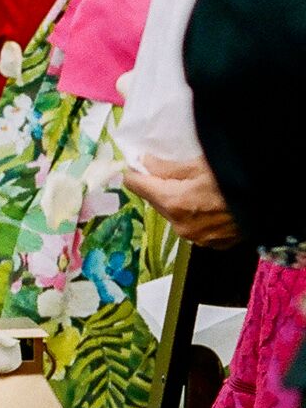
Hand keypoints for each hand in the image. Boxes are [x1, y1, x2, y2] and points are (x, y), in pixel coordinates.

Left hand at [122, 151, 240, 247]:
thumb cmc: (237, 179)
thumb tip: (144, 163)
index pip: (136, 185)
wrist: (271, 204)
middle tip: (171, 170)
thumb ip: (167, 166)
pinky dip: (194, 215)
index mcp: (174, 203)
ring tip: (196, 186)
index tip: (138, 162)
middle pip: (154, 200)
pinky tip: (209, 203)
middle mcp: (181, 226)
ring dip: (177, 201)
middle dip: (158, 186)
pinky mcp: (214, 244)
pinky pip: (192, 226)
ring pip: (173, 215)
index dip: (135, 171)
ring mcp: (198, 238)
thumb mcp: (200, 163)